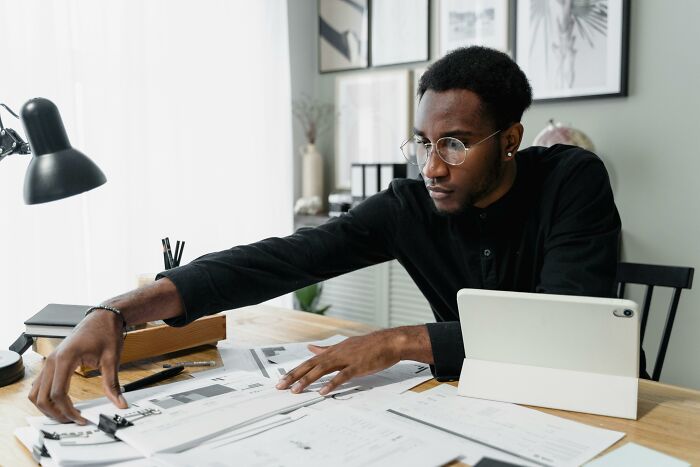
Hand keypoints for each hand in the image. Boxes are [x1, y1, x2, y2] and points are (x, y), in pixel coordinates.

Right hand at [28, 309, 127, 423]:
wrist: (102, 316)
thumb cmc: (106, 332)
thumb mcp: (112, 358)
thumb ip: (112, 383)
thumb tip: (120, 403)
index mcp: (65, 359)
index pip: (57, 394)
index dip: (68, 411)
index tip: (82, 419)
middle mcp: (52, 360)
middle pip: (42, 397)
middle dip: (55, 413)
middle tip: (73, 421)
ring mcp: (49, 361)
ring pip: (36, 392)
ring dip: (47, 407)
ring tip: (66, 415)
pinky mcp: (51, 362)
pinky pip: (39, 384)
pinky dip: (45, 397)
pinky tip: (61, 403)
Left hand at [276, 326, 432, 395]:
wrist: (389, 342)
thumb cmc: (369, 346)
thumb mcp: (345, 345)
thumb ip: (327, 349)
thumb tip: (310, 348)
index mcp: (333, 350)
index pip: (310, 361)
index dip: (295, 370)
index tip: (282, 379)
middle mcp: (336, 353)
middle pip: (311, 365)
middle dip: (294, 376)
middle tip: (280, 386)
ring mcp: (346, 359)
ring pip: (322, 370)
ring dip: (307, 380)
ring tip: (295, 390)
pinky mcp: (357, 366)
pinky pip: (342, 376)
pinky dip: (331, 384)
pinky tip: (322, 391)